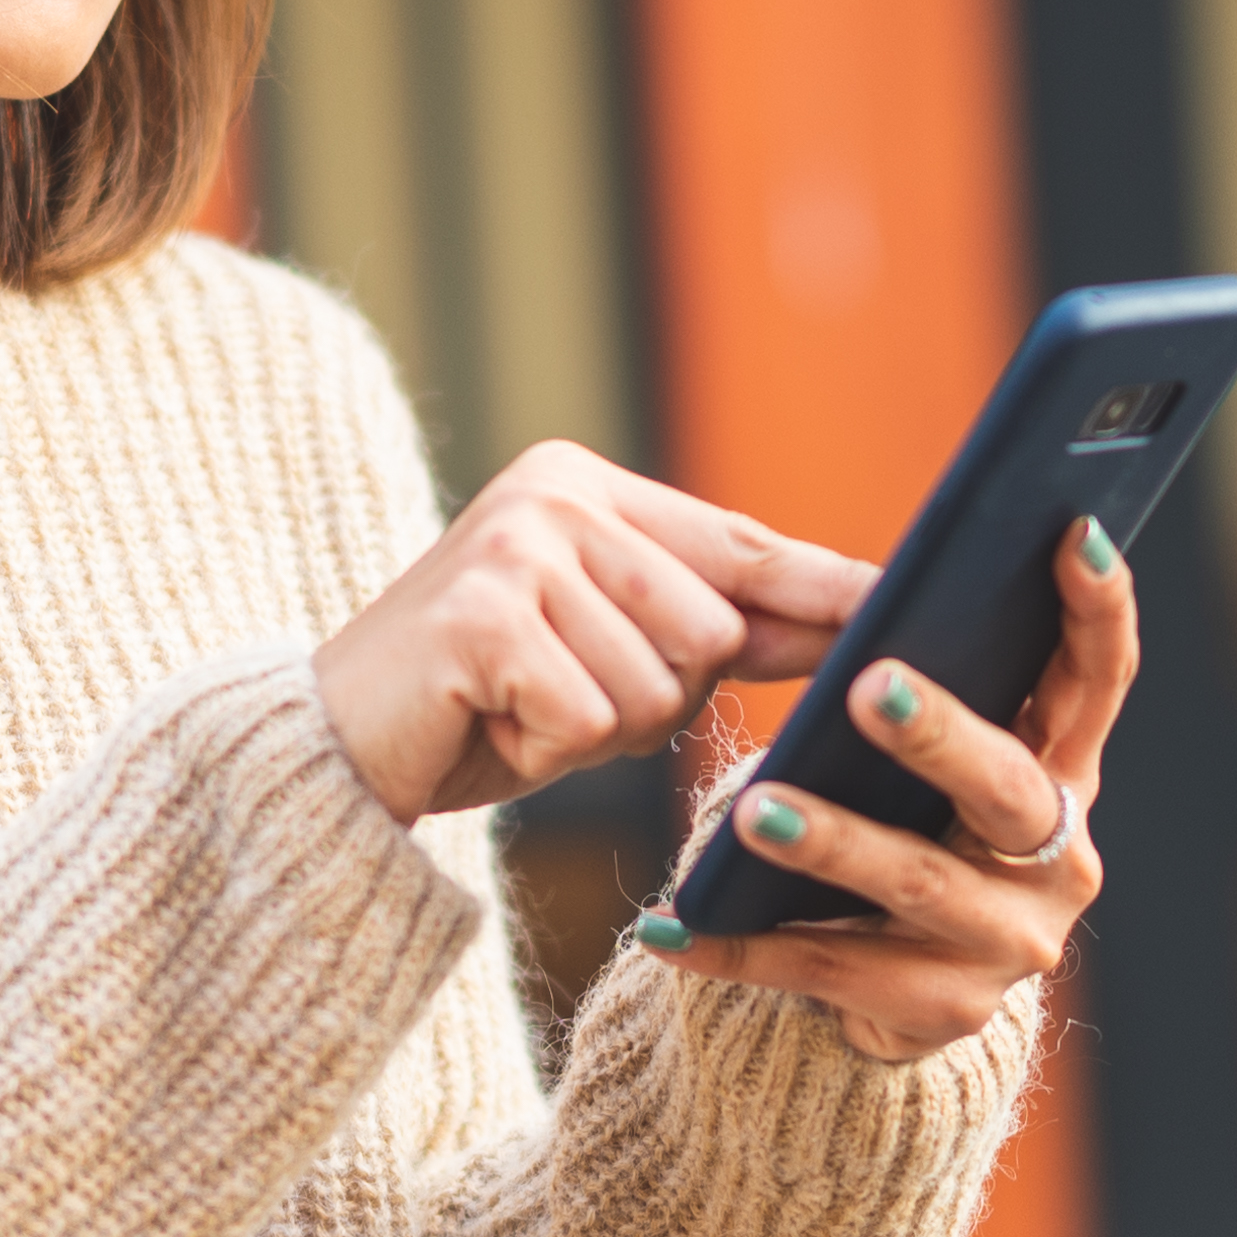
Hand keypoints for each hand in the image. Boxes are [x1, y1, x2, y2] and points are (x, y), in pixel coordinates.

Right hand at [315, 444, 874, 824]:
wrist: (331, 746)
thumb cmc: (483, 704)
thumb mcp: (611, 652)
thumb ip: (718, 626)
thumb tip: (851, 614)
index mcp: (589, 486)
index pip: (740, 545)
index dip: (823, 588)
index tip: (905, 598)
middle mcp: (555, 495)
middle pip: (710, 634)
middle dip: (653, 699)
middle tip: (557, 696)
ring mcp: (515, 548)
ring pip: (655, 687)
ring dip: (596, 732)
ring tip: (517, 709)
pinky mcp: (483, 617)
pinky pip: (590, 718)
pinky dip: (545, 750)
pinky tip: (488, 726)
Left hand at [647, 515, 1138, 1063]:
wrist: (900, 992)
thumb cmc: (905, 830)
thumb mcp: (928, 767)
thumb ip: (927, 691)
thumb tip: (864, 599)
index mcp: (1062, 770)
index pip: (1096, 678)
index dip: (1097, 607)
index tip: (1070, 532)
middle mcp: (1059, 857)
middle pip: (1007, 787)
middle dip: (940, 735)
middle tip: (869, 686)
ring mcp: (1011, 941)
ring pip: (916, 883)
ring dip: (831, 844)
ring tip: (751, 812)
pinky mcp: (946, 1011)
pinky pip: (832, 968)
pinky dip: (746, 946)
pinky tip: (675, 927)